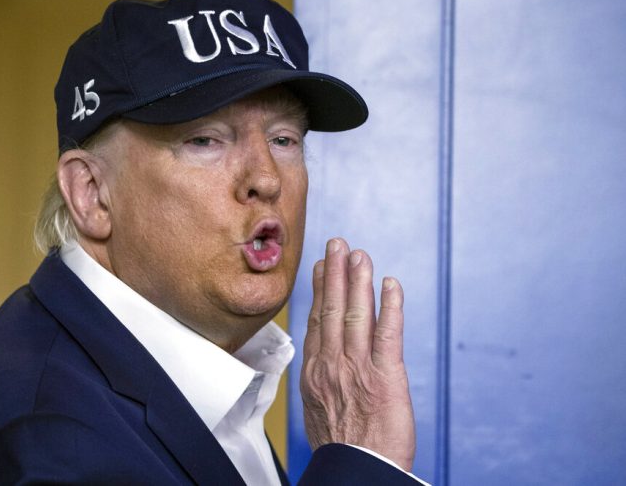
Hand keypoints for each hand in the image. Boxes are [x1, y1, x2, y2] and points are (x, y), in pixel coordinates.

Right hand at [300, 238, 415, 470]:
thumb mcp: (318, 411)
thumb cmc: (341, 448)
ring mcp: (357, 368)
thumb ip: (322, 381)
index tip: (323, 267)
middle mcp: (332, 364)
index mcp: (316, 372)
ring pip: (356, 315)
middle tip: (338, 244)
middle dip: (336, 273)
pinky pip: (388, 334)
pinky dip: (390, 307)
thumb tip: (321, 366)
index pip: (318, 321)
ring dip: (359, 281)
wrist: (355, 472)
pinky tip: (391, 285)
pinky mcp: (385, 377)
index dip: (322, 291)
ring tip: (360, 254)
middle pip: (332, 310)